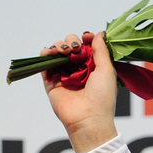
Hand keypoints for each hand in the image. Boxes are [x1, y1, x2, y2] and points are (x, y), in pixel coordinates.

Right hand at [42, 32, 118, 152]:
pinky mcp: (51, 81)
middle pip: (71, 46)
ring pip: (57, 51)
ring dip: (59, 45)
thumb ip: (102, 51)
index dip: (86, 38)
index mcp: (93, 67)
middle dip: (72, 41)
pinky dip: (46, 53)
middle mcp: (78, 69)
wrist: (88, 118)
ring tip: (65, 51)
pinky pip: (45, 62)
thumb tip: (99, 34)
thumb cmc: (102, 97)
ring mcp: (64, 75)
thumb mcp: (107, 71)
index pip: (87, 46)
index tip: (86, 36)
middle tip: (75, 48)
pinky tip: (52, 52)